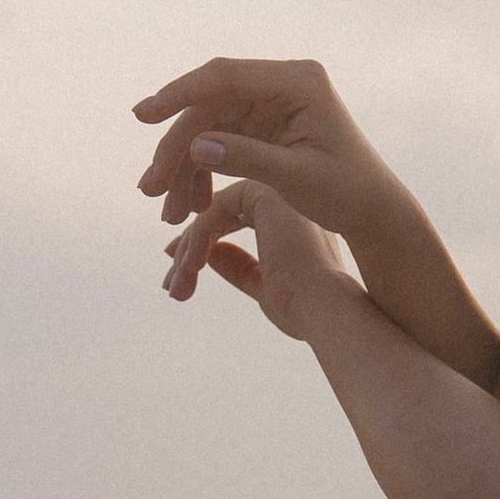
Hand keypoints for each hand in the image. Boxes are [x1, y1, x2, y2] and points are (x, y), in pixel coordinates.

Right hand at [134, 55, 401, 236]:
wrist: (374, 212)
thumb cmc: (347, 193)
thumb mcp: (296, 179)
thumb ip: (247, 158)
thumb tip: (194, 145)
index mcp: (298, 81)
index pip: (224, 77)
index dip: (179, 94)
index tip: (144, 115)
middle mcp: (282, 84)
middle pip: (210, 105)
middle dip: (176, 147)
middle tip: (149, 189)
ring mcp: (272, 104)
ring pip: (209, 126)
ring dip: (184, 166)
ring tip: (167, 210)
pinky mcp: (266, 126)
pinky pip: (221, 141)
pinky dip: (203, 171)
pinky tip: (190, 203)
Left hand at [162, 177, 357, 334]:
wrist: (328, 310)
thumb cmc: (304, 307)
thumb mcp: (260, 284)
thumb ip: (233, 264)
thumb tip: (194, 251)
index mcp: (287, 218)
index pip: (227, 221)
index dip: (197, 251)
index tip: (177, 284)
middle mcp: (283, 196)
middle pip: (215, 214)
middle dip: (187, 252)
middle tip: (171, 289)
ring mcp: (276, 188)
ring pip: (210, 212)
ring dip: (187, 251)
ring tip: (177, 287)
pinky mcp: (265, 193)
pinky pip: (213, 211)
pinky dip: (195, 240)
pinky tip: (190, 269)